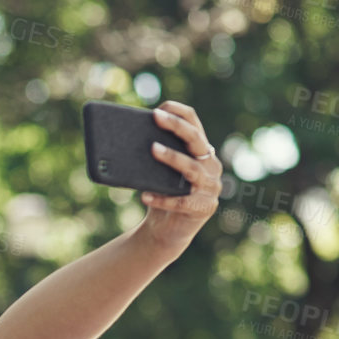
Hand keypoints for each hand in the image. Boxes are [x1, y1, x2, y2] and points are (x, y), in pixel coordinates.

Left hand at [138, 101, 221, 257]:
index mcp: (202, 152)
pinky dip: (162, 199)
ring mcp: (211, 188)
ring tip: (152, 149)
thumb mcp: (160, 172)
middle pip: (196, 141)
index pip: (195, 125)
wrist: (166, 231)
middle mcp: (211, 166)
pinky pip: (182, 202)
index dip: (180, 113)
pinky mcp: (204, 209)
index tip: (160, 107)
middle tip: (156, 117)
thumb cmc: (162, 195)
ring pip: (192, 169)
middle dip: (176, 126)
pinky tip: (145, 195)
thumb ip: (156, 154)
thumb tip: (127, 135)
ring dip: (172, 158)